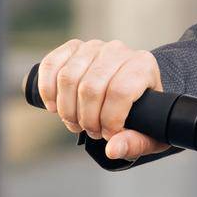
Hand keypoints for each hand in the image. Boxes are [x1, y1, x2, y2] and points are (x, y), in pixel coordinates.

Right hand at [37, 39, 169, 160]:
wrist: (131, 90)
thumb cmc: (143, 112)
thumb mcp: (150, 132)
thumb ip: (136, 143)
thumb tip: (112, 149)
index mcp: (143, 66)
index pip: (120, 92)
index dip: (109, 120)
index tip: (109, 134)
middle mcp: (119, 51)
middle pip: (90, 87)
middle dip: (85, 118)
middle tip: (90, 130)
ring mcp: (94, 47)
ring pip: (68, 77)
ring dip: (66, 108)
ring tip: (75, 122)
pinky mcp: (73, 48)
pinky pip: (51, 64)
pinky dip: (47, 89)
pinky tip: (54, 106)